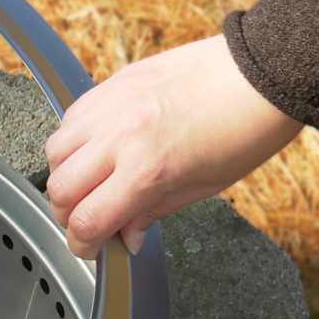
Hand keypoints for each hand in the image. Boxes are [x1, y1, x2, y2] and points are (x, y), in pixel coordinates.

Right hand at [45, 34, 301, 258]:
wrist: (263, 71)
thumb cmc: (244, 130)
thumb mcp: (202, 187)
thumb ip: (152, 212)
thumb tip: (124, 237)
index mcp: (148, 170)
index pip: (88, 220)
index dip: (82, 244)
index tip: (90, 247)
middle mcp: (120, 137)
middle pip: (60, 191)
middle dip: (68, 214)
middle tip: (88, 218)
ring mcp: (112, 106)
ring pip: (54, 153)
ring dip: (65, 175)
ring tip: (87, 180)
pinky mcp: (113, 83)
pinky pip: (70, 119)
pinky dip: (73, 140)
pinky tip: (95, 147)